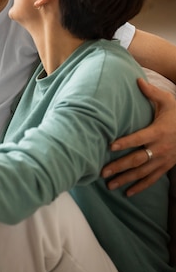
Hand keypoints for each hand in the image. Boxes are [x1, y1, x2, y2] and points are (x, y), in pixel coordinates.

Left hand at [102, 78, 175, 195]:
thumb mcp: (168, 100)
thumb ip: (151, 92)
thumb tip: (137, 80)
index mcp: (158, 132)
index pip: (139, 138)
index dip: (125, 142)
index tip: (110, 146)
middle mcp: (160, 148)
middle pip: (138, 159)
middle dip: (120, 166)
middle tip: (103, 172)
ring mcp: (163, 160)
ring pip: (142, 172)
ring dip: (126, 179)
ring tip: (110, 185)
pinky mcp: (165, 166)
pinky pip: (152, 179)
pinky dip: (140, 186)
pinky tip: (127, 192)